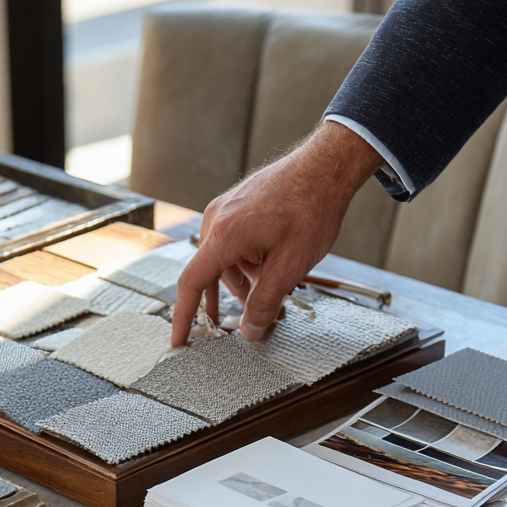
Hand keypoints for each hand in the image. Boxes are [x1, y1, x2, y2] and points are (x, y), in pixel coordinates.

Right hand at [171, 120, 382, 346]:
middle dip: (225, 300)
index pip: (191, 284)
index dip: (183, 317)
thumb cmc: (311, 207)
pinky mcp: (237, 206)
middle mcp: (217, 220)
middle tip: (237, 323)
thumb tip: (250, 331)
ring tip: (266, 294)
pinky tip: (266, 270)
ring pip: (223, 260)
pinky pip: (231, 243)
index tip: (179, 340)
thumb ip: (265, 303)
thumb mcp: (289, 267)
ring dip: (240, 281)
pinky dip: (244, 262)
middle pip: (209, 274)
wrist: (327, 167)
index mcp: (223, 236)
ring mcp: (225, 210)